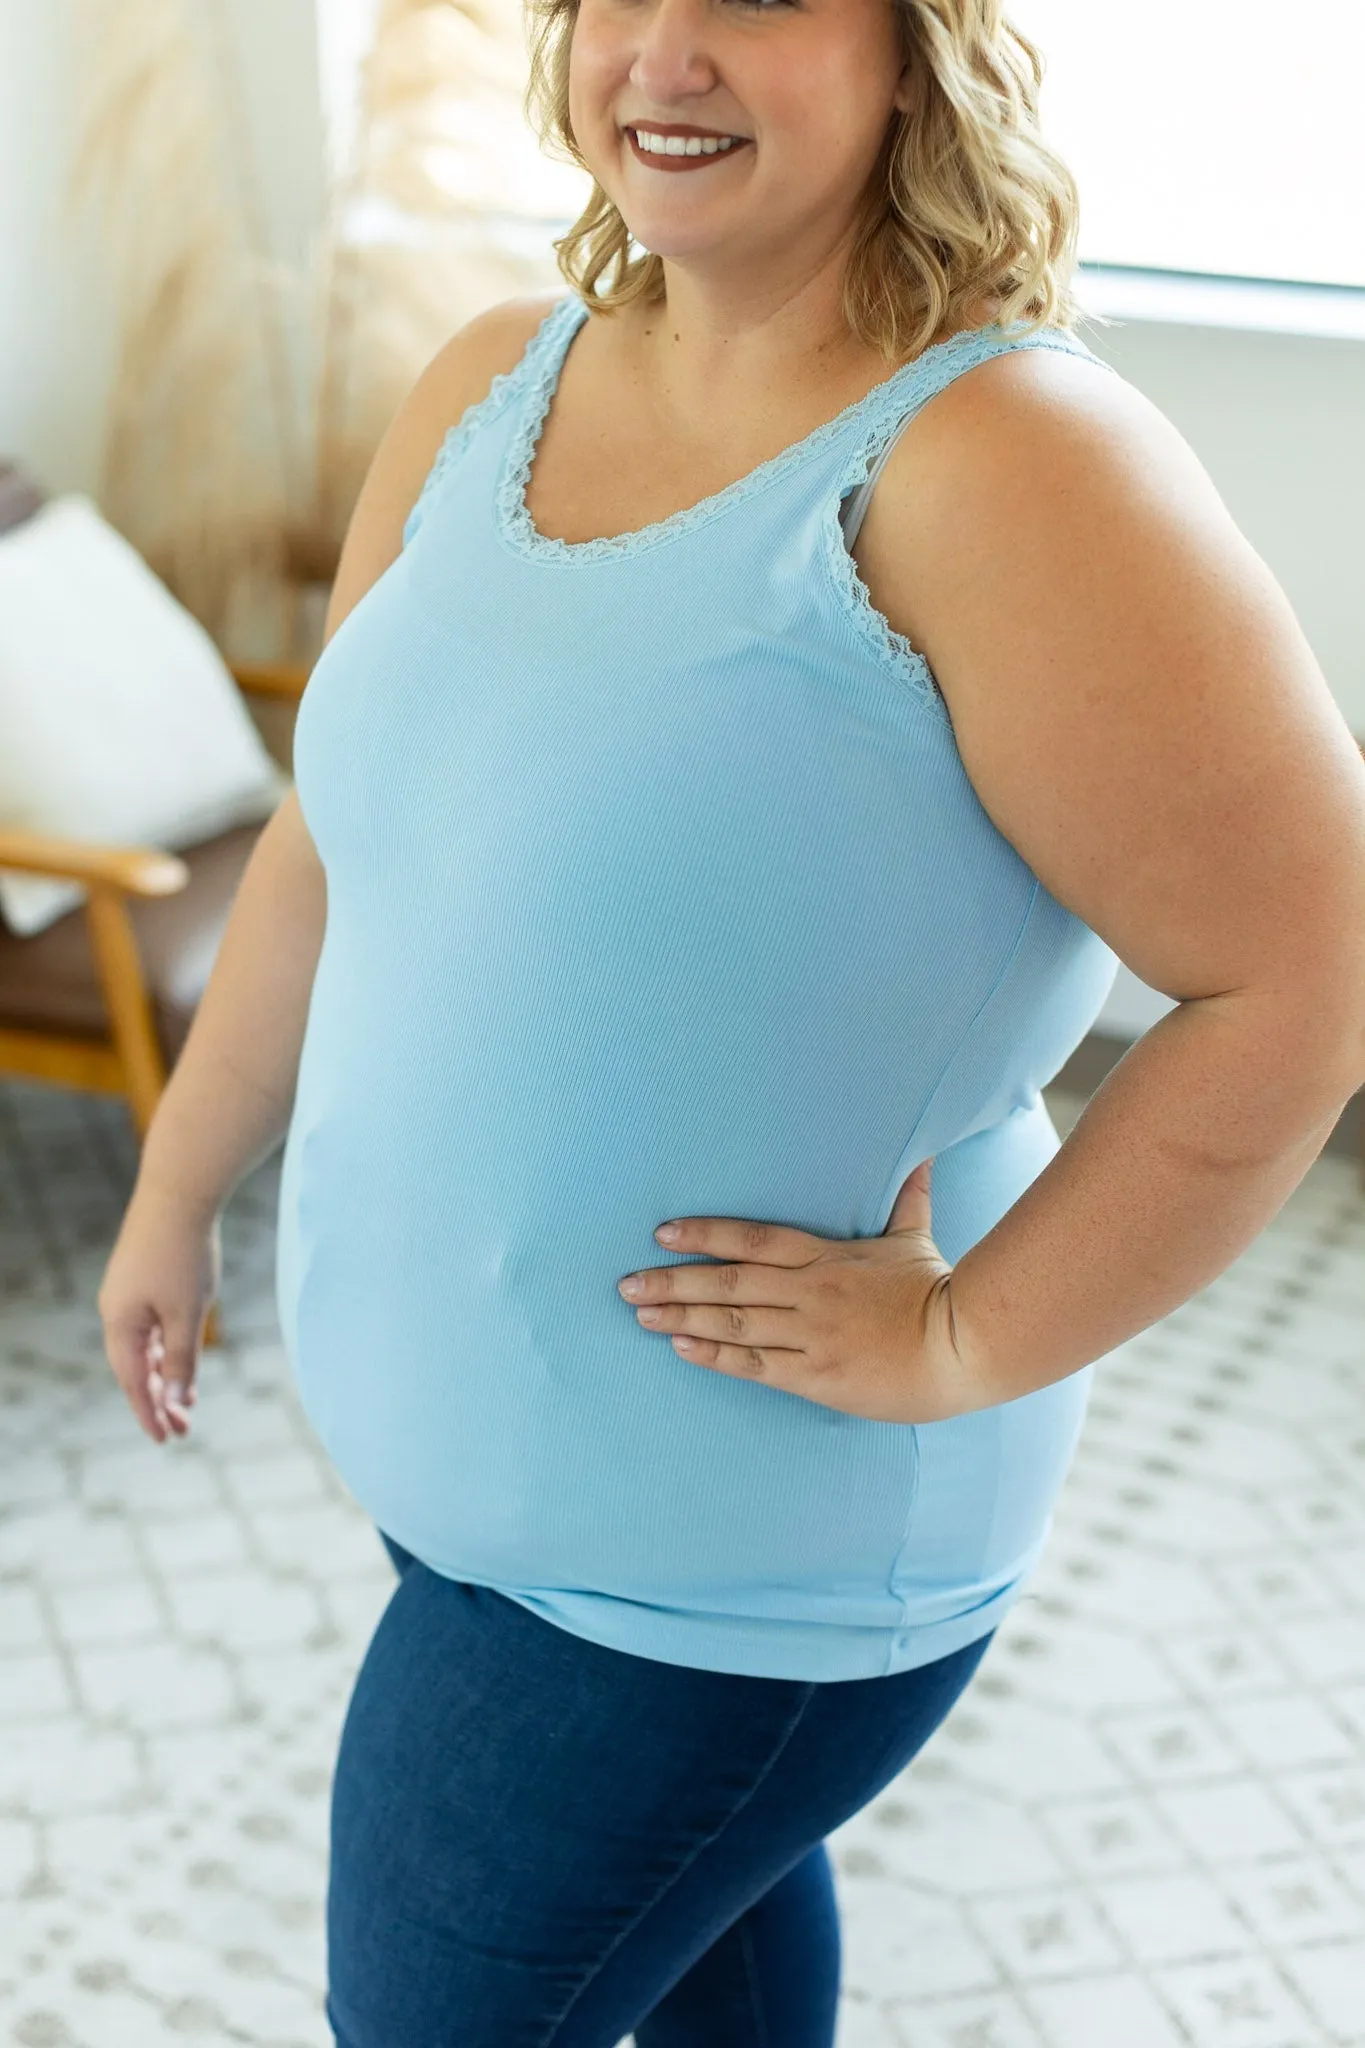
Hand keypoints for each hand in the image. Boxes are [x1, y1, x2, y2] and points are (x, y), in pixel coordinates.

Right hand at [98, 1183, 220, 1442]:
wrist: (180, 1193)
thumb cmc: (185, 1255)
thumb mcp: (187, 1315)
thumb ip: (181, 1360)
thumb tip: (176, 1401)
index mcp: (120, 1323)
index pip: (133, 1382)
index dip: (150, 1413)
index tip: (168, 1439)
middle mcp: (116, 1311)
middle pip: (135, 1367)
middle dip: (159, 1399)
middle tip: (183, 1429)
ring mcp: (127, 1293)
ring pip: (144, 1346)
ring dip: (164, 1374)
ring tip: (186, 1403)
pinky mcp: (141, 1278)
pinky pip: (150, 1324)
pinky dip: (166, 1346)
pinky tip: (181, 1357)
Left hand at [615, 1158, 985, 1423]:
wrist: (965, 1347)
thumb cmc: (936, 1291)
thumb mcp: (915, 1237)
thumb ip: (907, 1196)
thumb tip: (923, 1152)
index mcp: (827, 1256)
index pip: (754, 1238)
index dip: (706, 1234)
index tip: (663, 1233)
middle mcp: (811, 1293)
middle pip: (729, 1282)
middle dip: (673, 1281)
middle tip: (626, 1282)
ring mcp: (811, 1336)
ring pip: (733, 1323)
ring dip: (680, 1317)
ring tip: (639, 1312)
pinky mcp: (817, 1376)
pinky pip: (755, 1365)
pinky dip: (714, 1355)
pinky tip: (680, 1347)